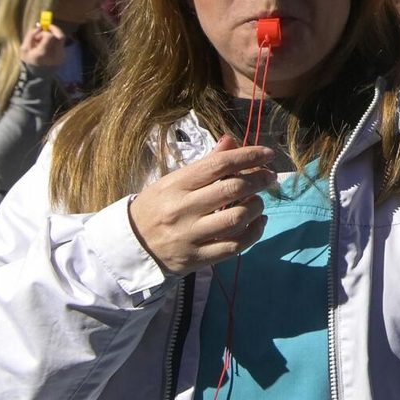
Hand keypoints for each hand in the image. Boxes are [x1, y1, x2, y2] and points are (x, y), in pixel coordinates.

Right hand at [19, 22, 64, 67]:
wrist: (38, 75)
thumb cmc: (29, 60)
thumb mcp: (24, 49)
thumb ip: (31, 36)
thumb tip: (40, 26)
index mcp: (43, 53)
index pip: (50, 36)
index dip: (45, 31)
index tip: (40, 30)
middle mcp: (55, 55)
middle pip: (61, 36)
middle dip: (54, 30)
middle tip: (47, 29)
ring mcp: (61, 56)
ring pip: (61, 40)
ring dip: (54, 36)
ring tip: (45, 40)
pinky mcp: (64, 56)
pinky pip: (61, 44)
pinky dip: (55, 42)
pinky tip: (48, 45)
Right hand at [127, 135, 276, 276]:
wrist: (130, 246)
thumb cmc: (156, 207)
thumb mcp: (172, 181)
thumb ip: (205, 163)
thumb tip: (231, 140)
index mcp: (175, 185)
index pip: (219, 165)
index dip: (248, 156)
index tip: (268, 154)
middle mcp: (182, 210)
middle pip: (232, 190)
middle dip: (259, 180)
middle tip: (269, 176)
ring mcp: (190, 236)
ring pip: (237, 218)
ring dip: (257, 206)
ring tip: (259, 201)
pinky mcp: (198, 258)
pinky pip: (235, 246)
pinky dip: (255, 232)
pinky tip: (259, 222)